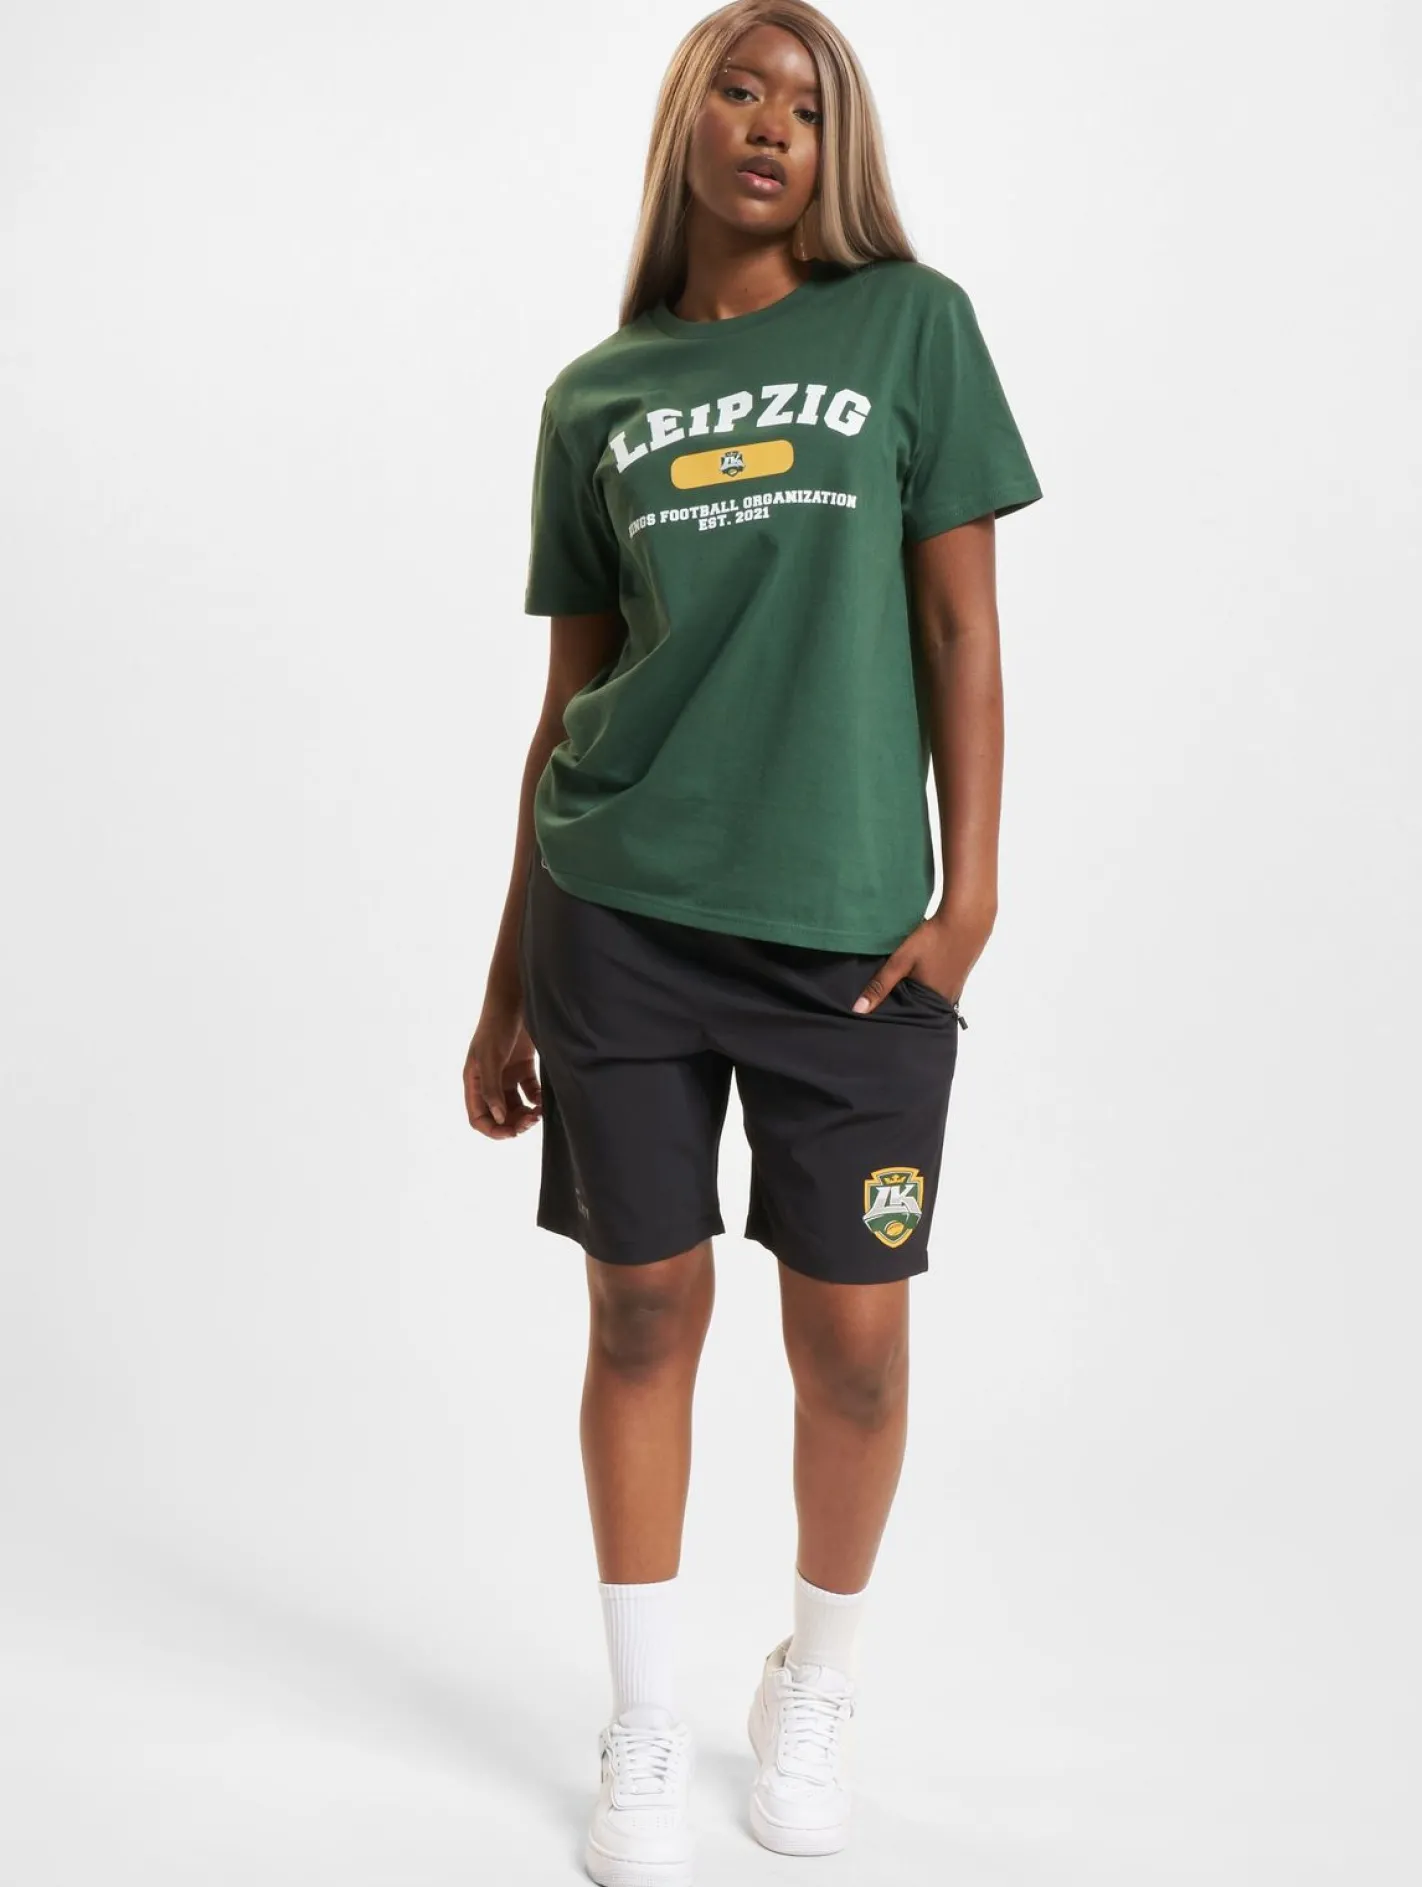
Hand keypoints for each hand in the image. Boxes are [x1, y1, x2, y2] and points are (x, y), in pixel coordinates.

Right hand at [463, 998, 541, 1138]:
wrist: (516, 998)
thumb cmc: (496, 1025)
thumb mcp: (490, 1058)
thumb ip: (492, 1089)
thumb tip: (499, 1119)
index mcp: (475, 1081)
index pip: (479, 1117)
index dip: (493, 1130)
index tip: (512, 1133)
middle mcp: (490, 1081)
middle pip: (500, 1115)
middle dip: (514, 1123)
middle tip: (531, 1121)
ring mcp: (508, 1075)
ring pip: (517, 1106)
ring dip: (527, 1114)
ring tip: (539, 1113)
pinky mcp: (525, 1066)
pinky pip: (532, 1092)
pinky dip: (538, 1099)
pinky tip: (545, 1099)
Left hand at [850, 902, 993, 1014]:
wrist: (966, 918)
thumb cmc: (934, 939)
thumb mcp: (901, 961)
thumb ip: (881, 984)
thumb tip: (859, 1009)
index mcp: (933, 1001)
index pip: (908, 1016)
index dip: (894, 1014)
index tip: (879, 1014)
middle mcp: (947, 999)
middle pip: (919, 1007)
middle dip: (905, 1004)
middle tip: (886, 1001)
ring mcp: (956, 986)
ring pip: (929, 995)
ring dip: (917, 991)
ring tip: (901, 987)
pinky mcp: (959, 974)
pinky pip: (938, 985)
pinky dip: (928, 982)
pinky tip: (921, 972)